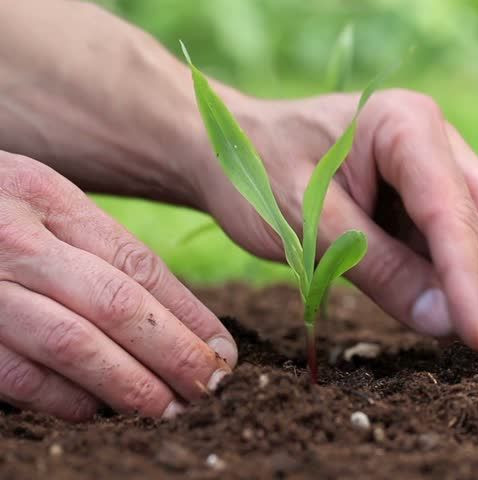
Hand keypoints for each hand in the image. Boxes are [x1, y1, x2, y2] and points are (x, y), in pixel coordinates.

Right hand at [0, 152, 235, 420]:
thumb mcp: (37, 201)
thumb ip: (93, 245)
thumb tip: (179, 317)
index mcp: (46, 196)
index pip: (137, 263)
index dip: (187, 313)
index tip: (223, 349)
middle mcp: (12, 237)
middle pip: (115, 304)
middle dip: (174, 353)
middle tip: (211, 386)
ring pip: (70, 343)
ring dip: (128, 384)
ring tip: (169, 408)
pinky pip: (15, 373)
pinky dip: (63, 398)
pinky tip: (98, 410)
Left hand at [195, 89, 477, 364]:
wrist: (237, 150)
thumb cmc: (259, 174)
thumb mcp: (307, 225)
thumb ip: (379, 270)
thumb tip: (447, 324)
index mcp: (404, 126)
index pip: (454, 211)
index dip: (473, 281)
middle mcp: (440, 141)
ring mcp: (448, 167)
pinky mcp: (444, 198)